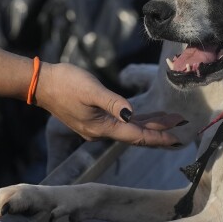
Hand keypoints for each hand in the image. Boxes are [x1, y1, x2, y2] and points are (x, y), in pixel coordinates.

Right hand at [35, 62, 185, 146]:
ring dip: (150, 125)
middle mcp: (101, 132)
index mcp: (102, 127)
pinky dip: (136, 120)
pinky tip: (146, 116)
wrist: (40, 83)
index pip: (137, 136)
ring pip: (129, 129)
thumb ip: (113, 103)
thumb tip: (133, 115)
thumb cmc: (65, 83)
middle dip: (160, 132)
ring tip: (171, 120)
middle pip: (136, 135)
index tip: (178, 138)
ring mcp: (96, 127)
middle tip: (182, 126)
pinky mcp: (93, 119)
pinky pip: (120, 123)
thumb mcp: (91, 90)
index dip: (159, 137)